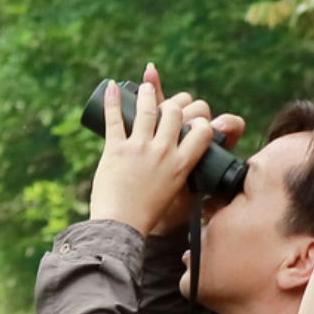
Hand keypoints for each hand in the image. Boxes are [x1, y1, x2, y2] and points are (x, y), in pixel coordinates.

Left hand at [88, 65, 217, 236]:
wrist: (121, 226)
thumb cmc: (148, 213)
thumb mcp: (176, 190)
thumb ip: (181, 169)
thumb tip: (186, 154)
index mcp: (181, 164)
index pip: (201, 130)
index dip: (200, 121)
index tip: (194, 121)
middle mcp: (163, 152)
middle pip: (175, 112)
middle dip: (175, 103)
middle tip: (170, 104)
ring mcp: (138, 148)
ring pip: (147, 109)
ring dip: (148, 92)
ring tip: (145, 87)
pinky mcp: (115, 149)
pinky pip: (114, 118)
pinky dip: (113, 100)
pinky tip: (112, 87)